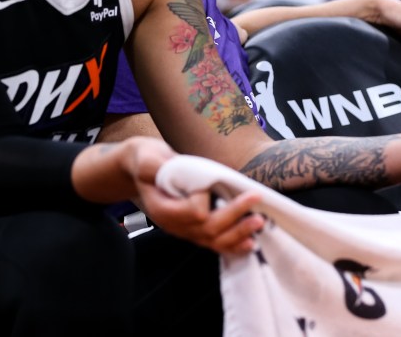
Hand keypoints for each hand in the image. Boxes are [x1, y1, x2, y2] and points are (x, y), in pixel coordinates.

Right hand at [126, 138, 264, 254]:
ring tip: (258, 223)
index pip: (192, 212)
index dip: (205, 198)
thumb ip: (154, 166)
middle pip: (208, 229)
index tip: (208, 180)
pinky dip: (233, 244)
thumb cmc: (145, 159)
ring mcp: (184, 231)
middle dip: (234, 216)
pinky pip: (214, 243)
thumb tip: (169, 168)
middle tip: (255, 199)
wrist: (141, 169)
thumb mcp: (145, 157)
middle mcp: (174, 225)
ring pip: (214, 241)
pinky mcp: (193, 230)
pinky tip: (250, 242)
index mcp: (162, 209)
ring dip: (239, 232)